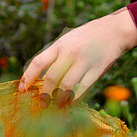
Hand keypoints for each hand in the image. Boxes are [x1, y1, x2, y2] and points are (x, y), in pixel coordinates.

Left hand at [18, 7, 136, 104]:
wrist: (113, 30)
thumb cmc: (87, 37)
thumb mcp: (68, 40)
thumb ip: (56, 56)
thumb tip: (41, 77)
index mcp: (59, 45)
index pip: (38, 62)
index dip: (28, 77)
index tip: (22, 89)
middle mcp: (70, 52)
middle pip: (52, 77)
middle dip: (44, 94)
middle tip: (42, 103)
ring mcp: (84, 61)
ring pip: (67, 85)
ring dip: (60, 99)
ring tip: (57, 106)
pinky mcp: (97, 69)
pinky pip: (83, 88)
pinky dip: (76, 98)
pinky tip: (72, 102)